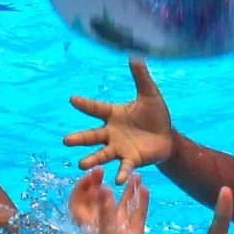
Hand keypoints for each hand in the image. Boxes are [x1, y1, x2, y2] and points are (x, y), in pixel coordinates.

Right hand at [65, 57, 176, 173]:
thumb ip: (141, 77)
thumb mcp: (149, 94)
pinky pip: (124, 167)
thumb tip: (135, 53)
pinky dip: (121, 173)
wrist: (168, 137)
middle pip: (92, 135)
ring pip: (102, 154)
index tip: (72, 99)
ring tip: (81, 165)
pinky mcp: (131, 160)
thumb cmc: (156, 115)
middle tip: (66, 141)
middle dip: (80, 139)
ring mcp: (119, 148)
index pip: (96, 108)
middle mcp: (111, 132)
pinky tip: (116, 180)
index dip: (85, 104)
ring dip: (92, 159)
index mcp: (113, 114)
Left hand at [69, 163, 156, 233]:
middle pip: (97, 203)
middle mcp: (102, 230)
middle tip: (105, 170)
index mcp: (90, 230)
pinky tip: (145, 190)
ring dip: (126, 192)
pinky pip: (136, 217)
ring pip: (120, 208)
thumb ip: (106, 211)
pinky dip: (140, 203)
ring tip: (135, 175)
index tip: (91, 173)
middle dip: (100, 186)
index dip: (81, 188)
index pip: (78, 204)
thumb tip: (103, 187)